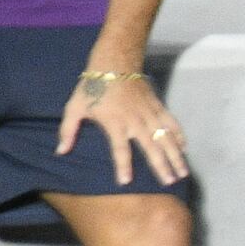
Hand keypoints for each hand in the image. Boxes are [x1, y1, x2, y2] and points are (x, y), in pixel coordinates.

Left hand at [59, 62, 189, 187]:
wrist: (113, 63)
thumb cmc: (91, 88)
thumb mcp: (74, 107)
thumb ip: (68, 130)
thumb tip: (60, 151)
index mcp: (114, 123)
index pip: (120, 149)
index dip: (122, 166)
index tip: (126, 182)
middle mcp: (135, 120)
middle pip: (151, 147)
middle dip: (161, 165)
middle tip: (168, 182)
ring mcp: (148, 113)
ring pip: (165, 137)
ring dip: (175, 155)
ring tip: (182, 172)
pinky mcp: (157, 106)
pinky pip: (171, 122)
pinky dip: (178, 135)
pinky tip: (184, 148)